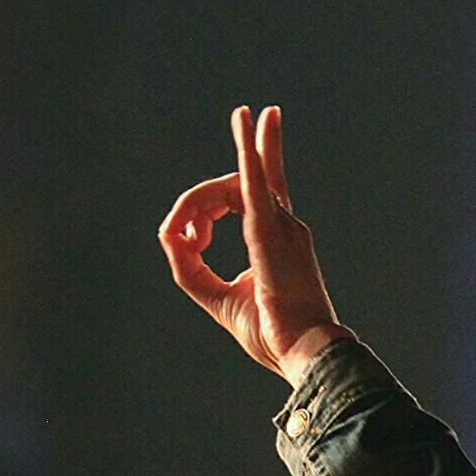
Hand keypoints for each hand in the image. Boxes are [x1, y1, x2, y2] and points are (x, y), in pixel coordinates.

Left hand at [158, 105, 351, 384]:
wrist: (305, 352)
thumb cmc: (272, 333)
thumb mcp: (218, 297)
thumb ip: (191, 268)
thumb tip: (170, 235)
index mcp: (278, 240)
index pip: (245, 195)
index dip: (205, 209)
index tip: (189, 240)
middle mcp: (285, 226)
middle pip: (236, 183)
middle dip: (200, 201)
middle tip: (186, 236)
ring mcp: (283, 226)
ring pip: (238, 181)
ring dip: (202, 196)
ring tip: (192, 230)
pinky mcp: (273, 232)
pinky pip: (255, 184)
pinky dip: (249, 151)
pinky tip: (246, 123)